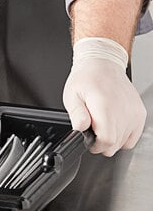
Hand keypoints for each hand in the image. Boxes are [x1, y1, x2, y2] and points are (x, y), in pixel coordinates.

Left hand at [63, 37, 146, 156]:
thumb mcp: (72, 96)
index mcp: (106, 107)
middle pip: (114, 145)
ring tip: (102, 126)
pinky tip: (113, 127)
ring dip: (111, 140)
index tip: (89, 140)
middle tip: (93, 131)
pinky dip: (122, 137)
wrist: (104, 65)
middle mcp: (124, 111)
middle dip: (101, 144)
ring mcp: (134, 113)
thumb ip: (77, 115)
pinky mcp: (140, 114)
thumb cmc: (86, 79)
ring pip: (123, 143)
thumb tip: (80, 129)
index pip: (106, 141)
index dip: (95, 145)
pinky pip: (133, 137)